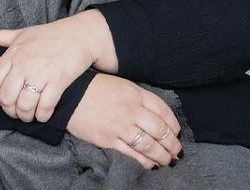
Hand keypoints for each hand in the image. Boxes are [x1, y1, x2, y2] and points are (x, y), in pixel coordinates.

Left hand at [0, 10, 115, 122]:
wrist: (80, 34)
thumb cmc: (50, 35)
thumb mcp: (22, 33)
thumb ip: (0, 36)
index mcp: (13, 53)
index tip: (1, 100)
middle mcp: (24, 64)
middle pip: (6, 97)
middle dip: (10, 110)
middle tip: (16, 111)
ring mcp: (41, 73)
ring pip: (24, 105)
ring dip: (25, 116)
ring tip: (29, 115)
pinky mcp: (59, 81)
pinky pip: (45, 107)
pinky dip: (43, 115)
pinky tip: (43, 115)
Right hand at [66, 73, 181, 170]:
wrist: (72, 94)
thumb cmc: (97, 88)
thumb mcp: (122, 85)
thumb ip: (139, 99)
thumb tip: (156, 115)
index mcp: (136, 94)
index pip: (163, 110)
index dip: (174, 124)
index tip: (177, 133)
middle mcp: (131, 110)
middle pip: (160, 130)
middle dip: (172, 144)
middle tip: (177, 152)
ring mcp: (120, 125)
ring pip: (148, 144)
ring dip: (162, 155)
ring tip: (168, 161)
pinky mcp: (108, 139)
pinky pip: (131, 153)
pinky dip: (144, 161)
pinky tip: (151, 165)